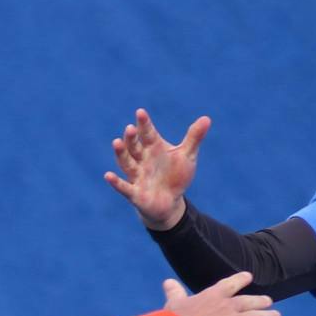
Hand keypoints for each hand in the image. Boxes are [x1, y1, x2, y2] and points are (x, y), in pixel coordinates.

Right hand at [104, 108, 208, 230]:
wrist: (170, 203)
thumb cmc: (176, 176)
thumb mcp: (187, 156)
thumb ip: (194, 138)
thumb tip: (207, 119)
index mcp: (153, 148)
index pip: (148, 133)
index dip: (144, 124)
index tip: (141, 112)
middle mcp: (142, 160)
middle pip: (134, 146)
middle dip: (132, 138)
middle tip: (130, 128)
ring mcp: (137, 176)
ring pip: (127, 163)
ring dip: (121, 153)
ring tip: (116, 142)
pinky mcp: (135, 193)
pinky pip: (124, 187)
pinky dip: (116, 182)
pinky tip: (108, 176)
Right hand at [163, 272, 278, 315]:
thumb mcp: (175, 302)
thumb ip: (175, 291)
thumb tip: (168, 282)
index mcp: (215, 295)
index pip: (232, 283)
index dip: (241, 279)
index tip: (249, 276)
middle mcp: (230, 306)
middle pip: (251, 301)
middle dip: (260, 301)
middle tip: (269, 301)